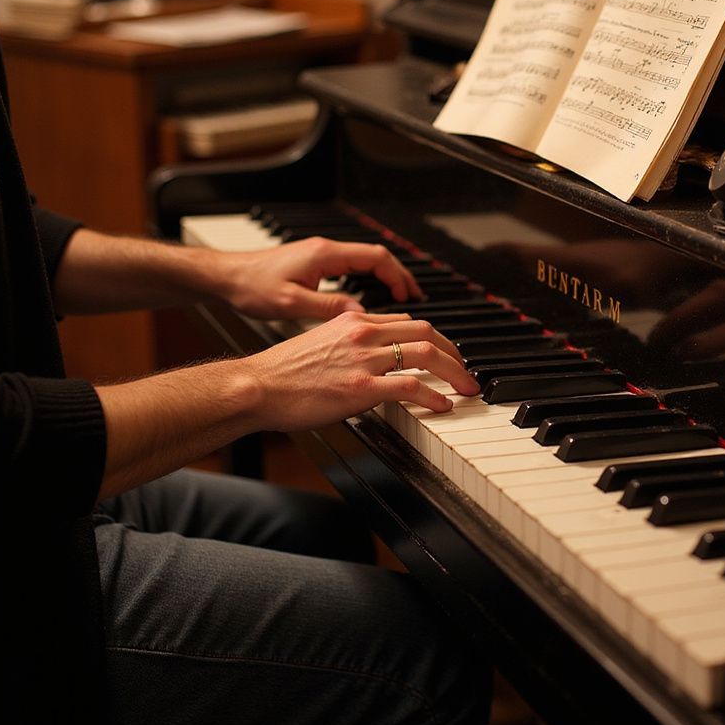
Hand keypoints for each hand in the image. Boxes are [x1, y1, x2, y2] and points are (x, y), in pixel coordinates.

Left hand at [216, 237, 422, 320]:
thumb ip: (329, 307)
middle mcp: (326, 251)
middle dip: (399, 277)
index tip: (410, 296)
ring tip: (400, 299)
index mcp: (325, 255)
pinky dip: (368, 280)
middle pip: (375, 258)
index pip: (375, 258)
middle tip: (415, 298)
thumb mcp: (292, 303)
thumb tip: (362, 315)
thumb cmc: (251, 286)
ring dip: (385, 278)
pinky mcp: (314, 264)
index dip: (397, 276)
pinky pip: (351, 268)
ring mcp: (320, 256)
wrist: (225, 277)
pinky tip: (370, 297)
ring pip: (364, 262)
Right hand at [242, 311, 479, 431]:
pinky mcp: (362, 387)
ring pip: (427, 355)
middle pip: (427, 332)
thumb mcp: (320, 341)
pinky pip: (411, 387)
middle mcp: (363, 332)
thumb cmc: (283, 371)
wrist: (258, 385)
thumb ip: (350, 342)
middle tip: (466, 371)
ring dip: (455, 372)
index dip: (433, 338)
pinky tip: (442, 406)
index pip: (407, 322)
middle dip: (454, 352)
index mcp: (353, 319)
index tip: (444, 354)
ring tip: (466, 388)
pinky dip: (434, 396)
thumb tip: (373, 356)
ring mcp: (364, 359)